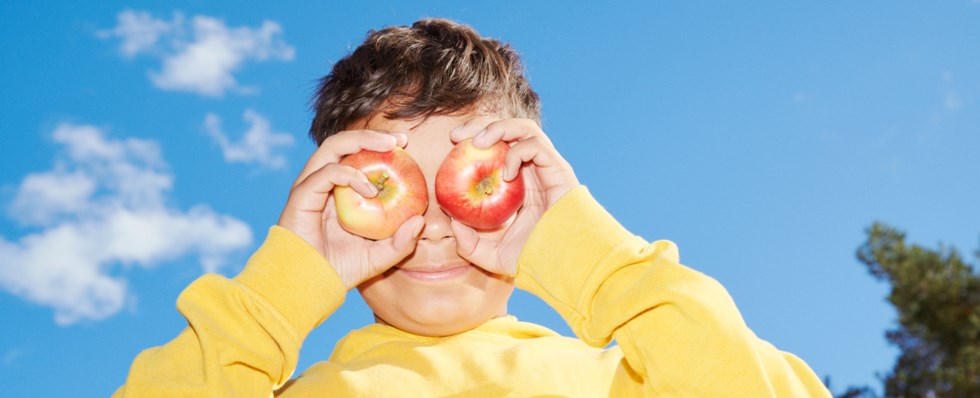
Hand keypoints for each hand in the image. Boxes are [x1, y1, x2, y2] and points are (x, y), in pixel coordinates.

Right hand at [277, 130, 424, 289]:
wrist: (308, 287)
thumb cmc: (339, 271)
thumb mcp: (379, 257)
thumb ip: (401, 242)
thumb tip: (421, 221)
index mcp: (337, 192)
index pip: (355, 156)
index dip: (379, 145)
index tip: (405, 146)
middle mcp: (321, 184)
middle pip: (344, 144)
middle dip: (372, 135)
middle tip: (399, 140)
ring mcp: (310, 187)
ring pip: (333, 147)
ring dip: (362, 141)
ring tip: (389, 146)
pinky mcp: (301, 196)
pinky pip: (327, 173)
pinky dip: (350, 174)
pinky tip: (370, 189)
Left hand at [448, 118, 578, 275]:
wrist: (565, 261)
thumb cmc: (535, 258)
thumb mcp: (493, 256)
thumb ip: (470, 244)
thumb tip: (453, 223)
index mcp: (519, 183)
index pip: (496, 149)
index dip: (474, 141)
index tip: (452, 146)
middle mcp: (533, 170)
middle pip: (507, 132)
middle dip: (481, 126)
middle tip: (457, 137)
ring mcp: (546, 167)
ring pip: (524, 128)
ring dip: (498, 128)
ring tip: (479, 143)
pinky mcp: (558, 168)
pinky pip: (535, 145)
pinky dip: (517, 153)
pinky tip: (506, 174)